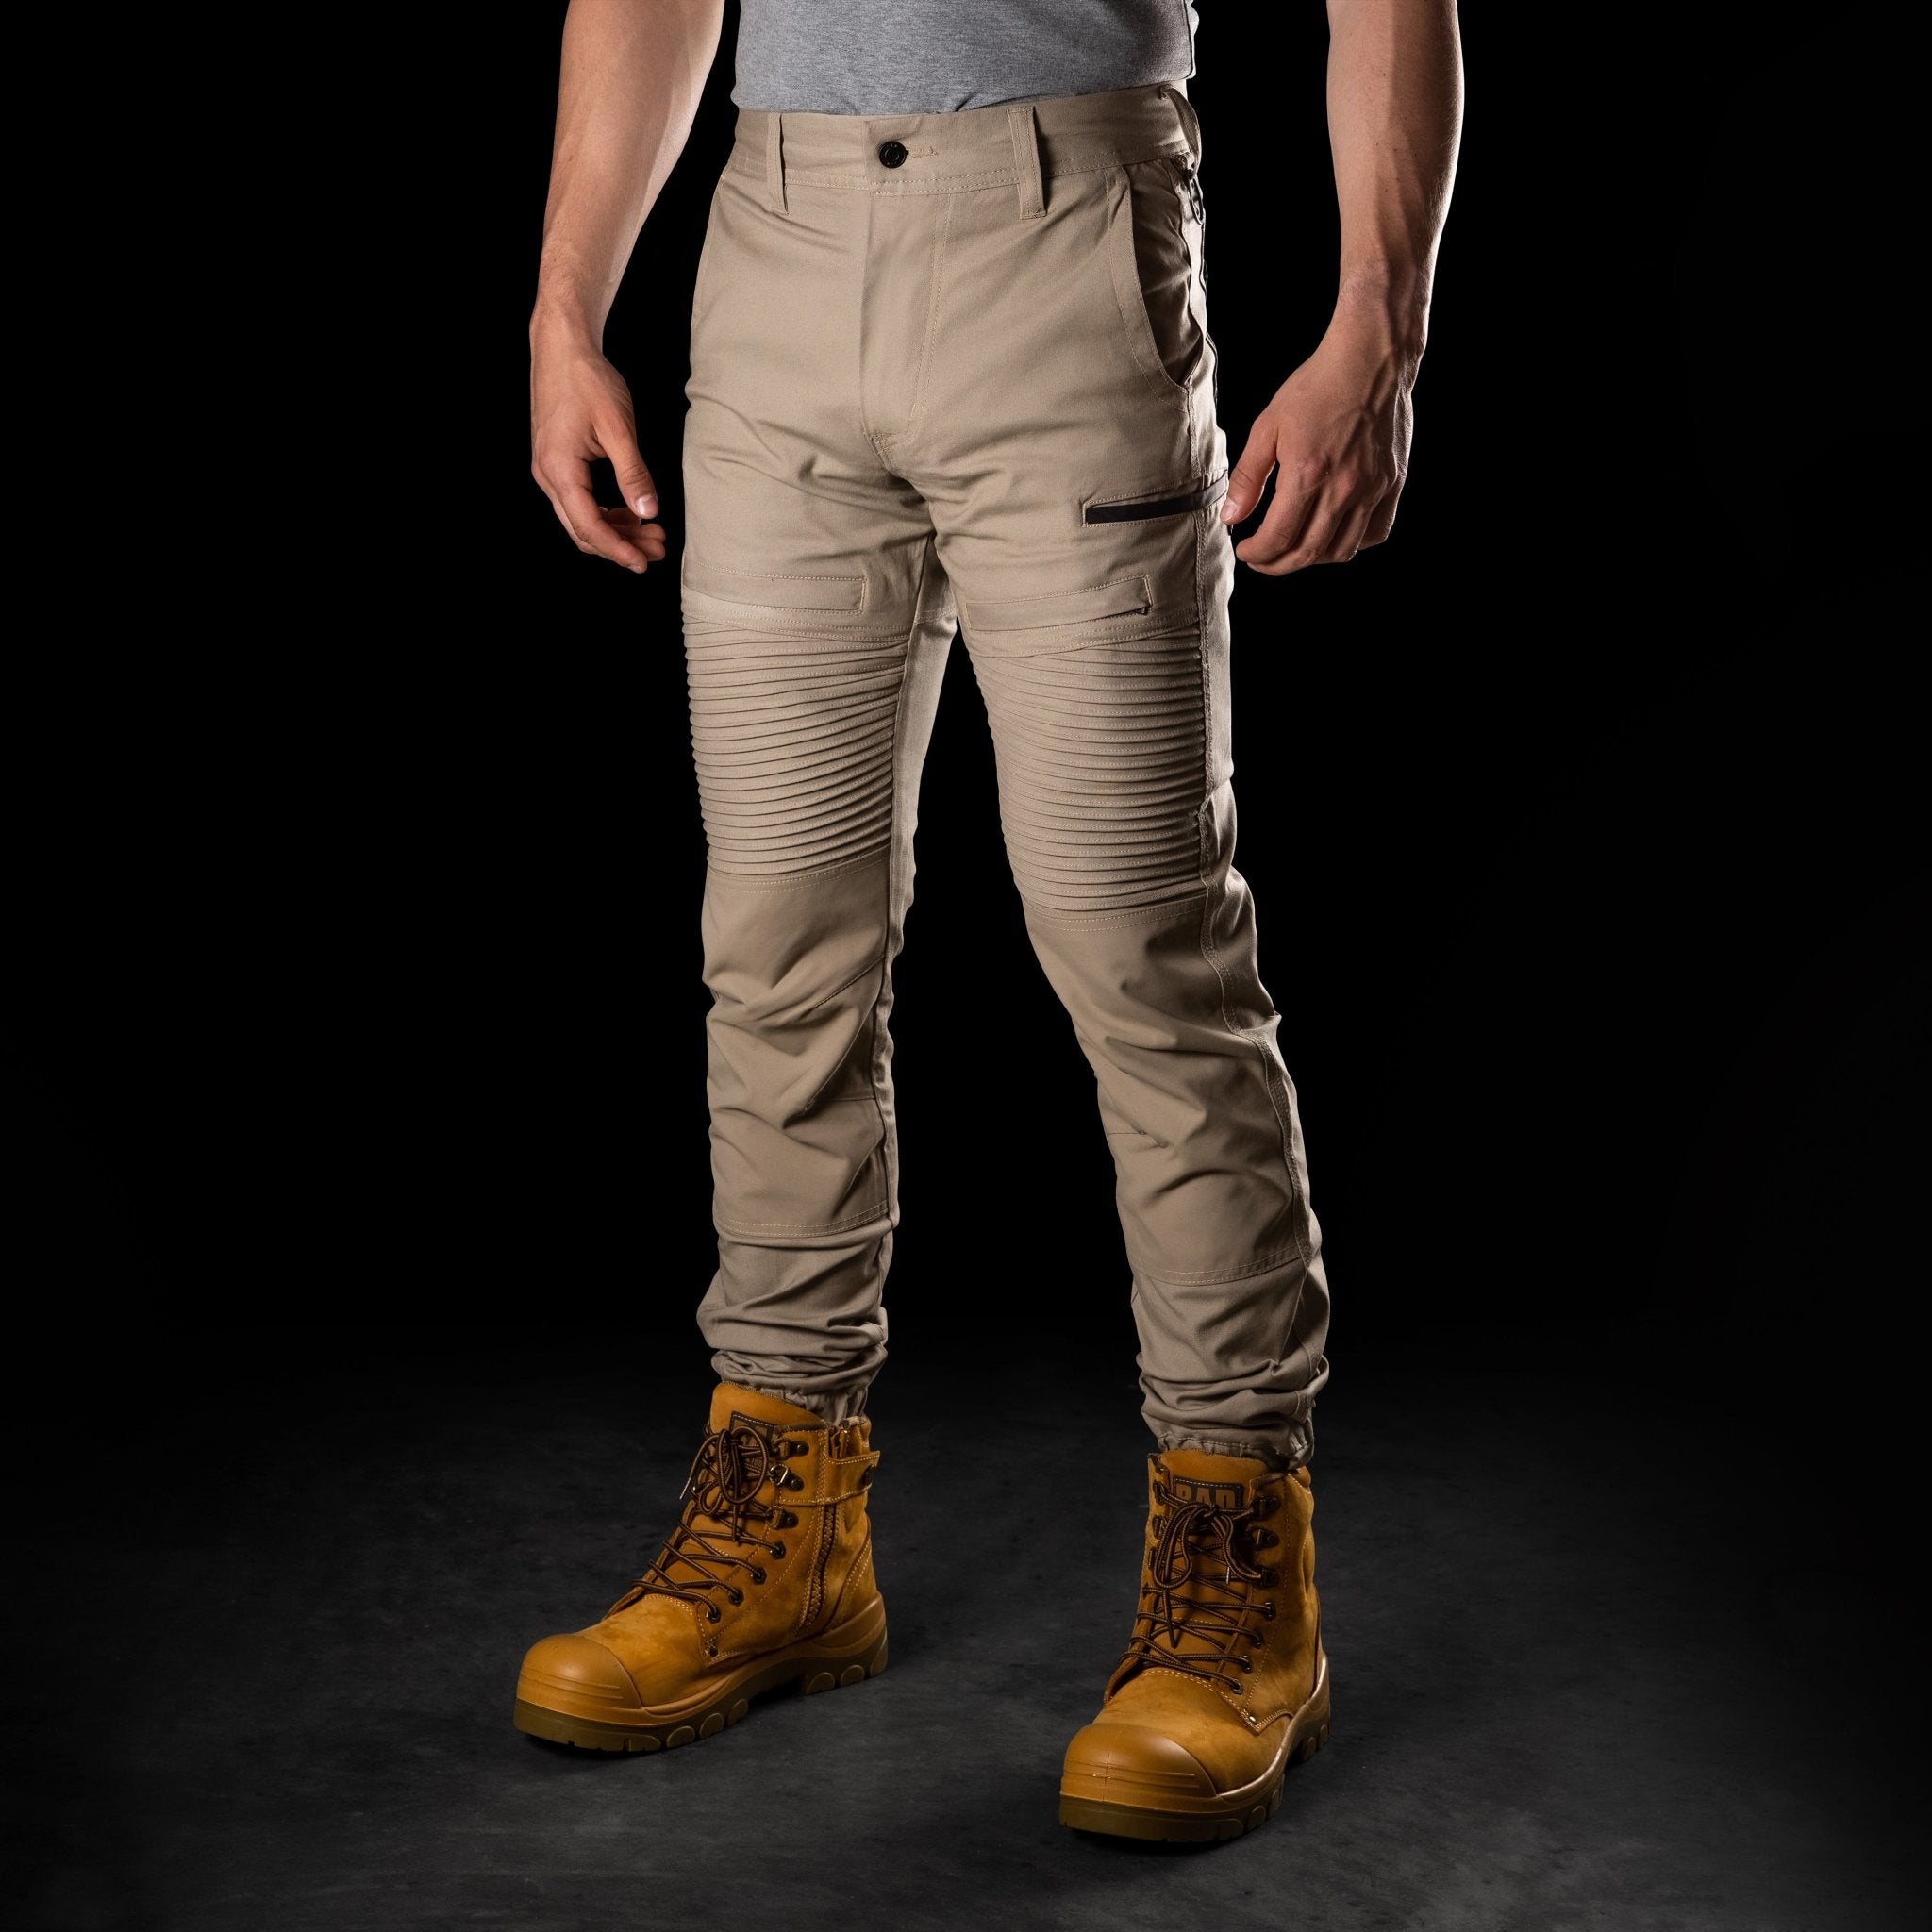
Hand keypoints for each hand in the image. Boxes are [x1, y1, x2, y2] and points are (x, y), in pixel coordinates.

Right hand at [530, 336, 668, 571]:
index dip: (618, 549)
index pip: (588, 526)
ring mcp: (548, 470)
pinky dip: (605, 513)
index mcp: (559, 468)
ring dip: (615, 531)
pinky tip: (630, 514)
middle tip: (657, 549)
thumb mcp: (618, 427)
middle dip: (621, 545)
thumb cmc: (587, 379)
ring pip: (580, 518)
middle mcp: (547, 475)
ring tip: (651, 533)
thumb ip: (633, 473)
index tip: (643, 563)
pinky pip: (578, 501)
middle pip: (582, 530)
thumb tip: (648, 512)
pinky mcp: (556, 463)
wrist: (561, 347)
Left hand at [1221, 323, 1415, 574]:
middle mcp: (1343, 489)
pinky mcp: (1391, 483)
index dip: (1257, 554)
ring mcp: (1372, 489)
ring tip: (1294, 549)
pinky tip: (1333, 534)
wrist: (1371, 359)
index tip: (1245, 550)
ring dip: (1313, 559)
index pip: (1278, 539)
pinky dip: (1352, 543)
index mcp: (1307, 475)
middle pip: (1308, 553)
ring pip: (1342, 550)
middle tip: (1263, 559)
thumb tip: (1231, 517)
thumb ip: (1248, 477)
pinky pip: (1375, 532)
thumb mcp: (1268, 426)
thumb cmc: (1318, 386)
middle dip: (1278, 564)